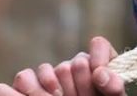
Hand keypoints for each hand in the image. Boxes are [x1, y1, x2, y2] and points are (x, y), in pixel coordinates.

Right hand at [0, 37, 125, 95]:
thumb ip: (113, 86)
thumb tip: (99, 74)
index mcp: (99, 64)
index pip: (98, 45)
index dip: (99, 59)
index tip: (99, 78)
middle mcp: (75, 66)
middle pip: (71, 63)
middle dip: (79, 86)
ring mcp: (53, 75)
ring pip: (46, 70)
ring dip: (54, 90)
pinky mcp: (31, 84)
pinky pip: (24, 77)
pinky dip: (30, 89)